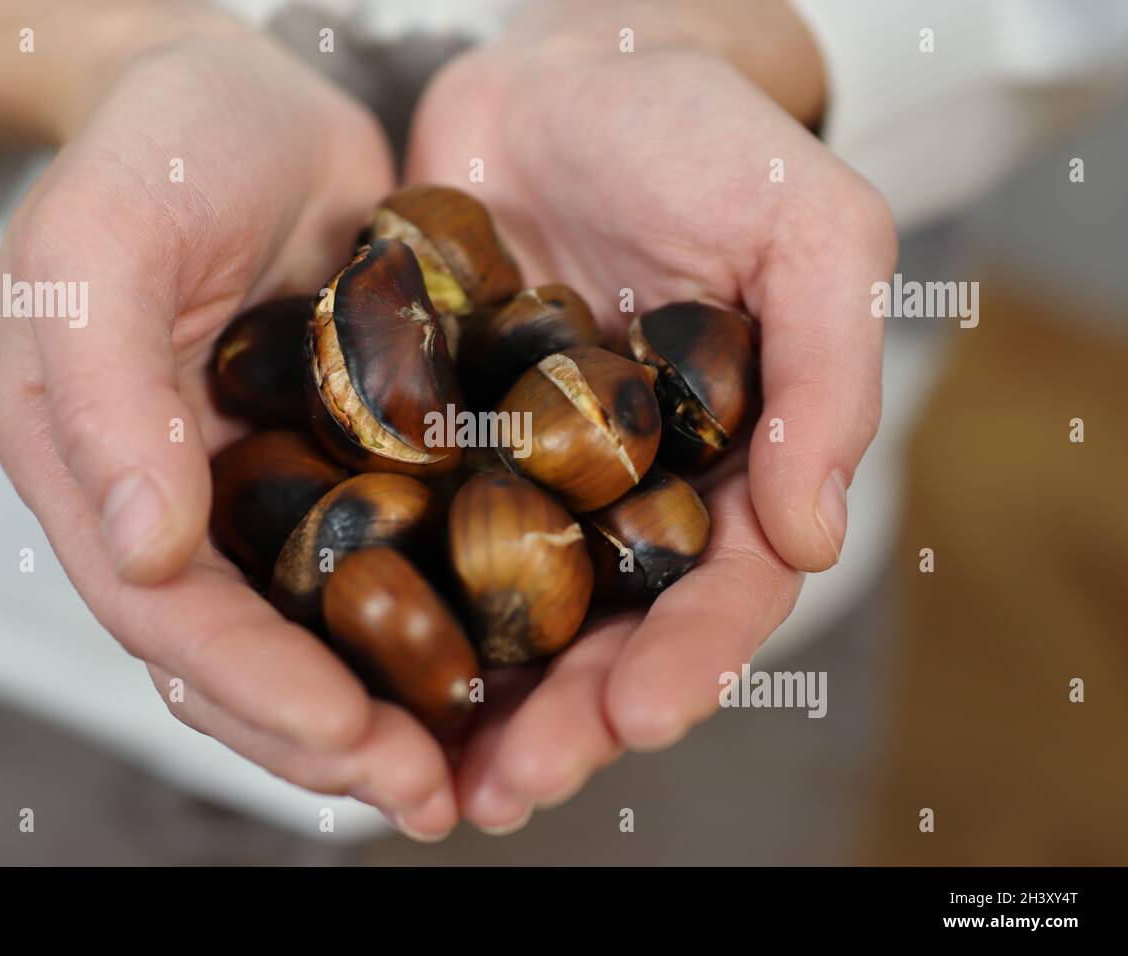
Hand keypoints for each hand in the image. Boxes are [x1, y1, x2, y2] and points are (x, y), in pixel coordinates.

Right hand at [0, 22, 459, 836]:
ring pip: (314, 632)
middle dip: (329, 734)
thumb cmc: (163, 145)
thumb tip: (140, 553)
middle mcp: (174, 503)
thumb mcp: (107, 242)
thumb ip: (105, 393)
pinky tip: (498, 664)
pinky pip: (381, 563)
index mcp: (94, 471)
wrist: (248, 92)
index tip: (354, 739)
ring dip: (384, 708)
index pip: (169, 617)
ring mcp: (257, 489)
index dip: (258, 688)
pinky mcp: (338, 460)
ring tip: (470, 770)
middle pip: (242, 657)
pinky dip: (428, 622)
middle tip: (429, 794)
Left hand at [404, 2, 896, 831]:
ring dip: (476, 701)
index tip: (640, 716)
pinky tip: (349, 666)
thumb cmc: (703, 136)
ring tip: (433, 780)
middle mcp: (625, 492)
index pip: (719, 587)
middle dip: (569, 716)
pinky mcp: (438, 442)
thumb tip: (815, 534)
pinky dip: (392, 604)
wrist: (566, 75)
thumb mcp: (807, 225)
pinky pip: (414, 533)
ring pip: (507, 612)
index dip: (687, 659)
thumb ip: (832, 370)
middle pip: (606, 632)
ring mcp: (528, 475)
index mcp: (728, 465)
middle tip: (513, 786)